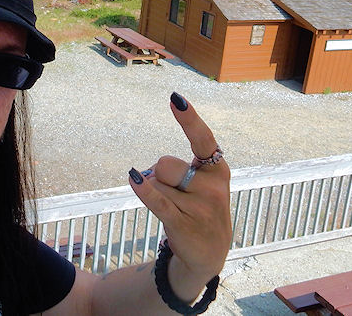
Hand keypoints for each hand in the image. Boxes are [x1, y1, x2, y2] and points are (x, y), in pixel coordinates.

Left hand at [128, 93, 231, 282]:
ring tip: (175, 208)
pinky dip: (143, 190)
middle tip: (176, 193)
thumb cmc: (200, 207)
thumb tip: (146, 175)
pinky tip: (134, 178)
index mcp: (218, 169)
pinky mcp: (183, 223)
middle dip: (160, 175)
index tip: (175, 99)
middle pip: (165, 163)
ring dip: (156, 192)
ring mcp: (200, 206)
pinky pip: (156, 200)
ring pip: (156, 182)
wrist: (209, 253)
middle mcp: (213, 186)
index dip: (188, 119)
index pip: (202, 138)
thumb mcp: (201, 184)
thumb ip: (179, 169)